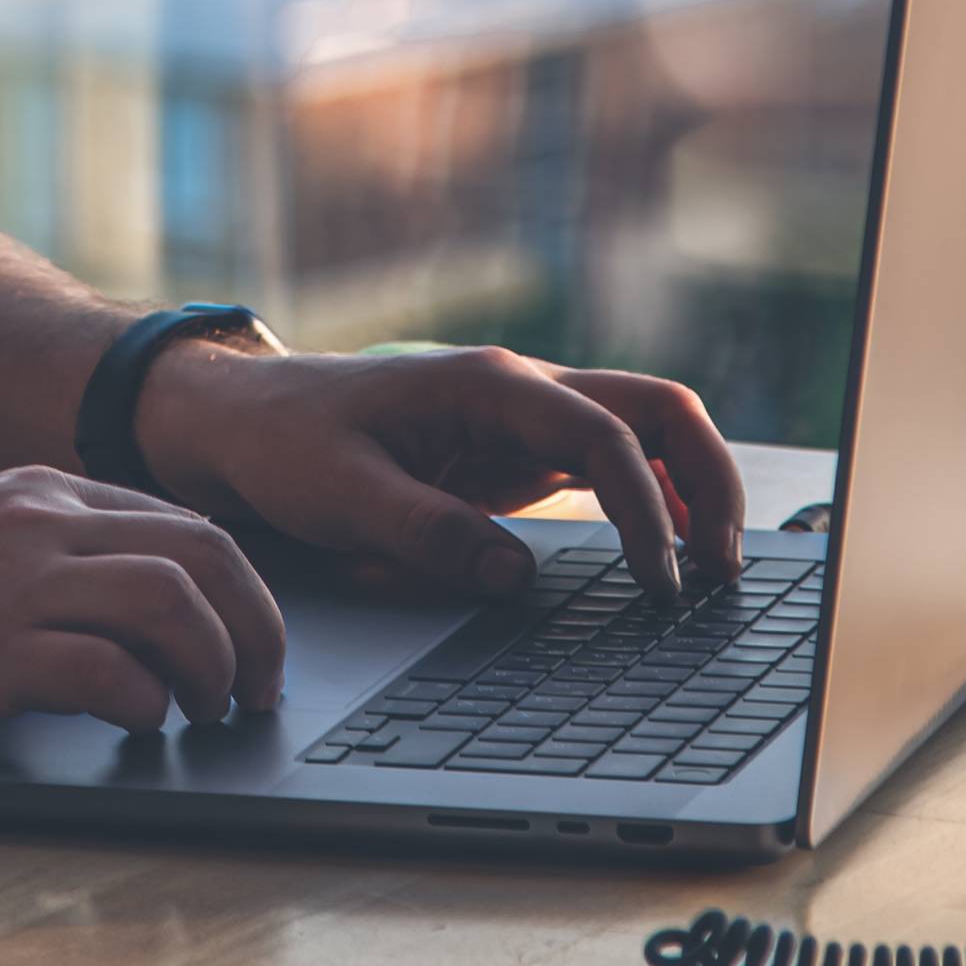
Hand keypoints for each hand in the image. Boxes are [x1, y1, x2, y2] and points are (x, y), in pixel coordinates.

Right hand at [0, 467, 284, 755]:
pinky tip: (139, 725)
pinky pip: (107, 669)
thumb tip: (128, 598)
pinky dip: (144, 703)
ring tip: (210, 711)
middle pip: (199, 551)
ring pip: (170, 600)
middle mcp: (34, 522)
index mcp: (34, 492)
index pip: (178, 520)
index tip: (252, 637)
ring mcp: (11, 582)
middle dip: (255, 622)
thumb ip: (38, 547)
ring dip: (213, 663)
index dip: (238, 585)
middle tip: (260, 683)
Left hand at [132, 342, 745, 602]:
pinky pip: (607, 464)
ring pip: (642, 432)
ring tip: (711, 566)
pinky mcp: (515, 453)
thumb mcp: (341, 496)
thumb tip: (512, 575)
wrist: (241, 422)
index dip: (646, 510)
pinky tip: (664, 548)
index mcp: (488, 386)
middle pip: (654, 410)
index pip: (603, 436)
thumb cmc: (285, 445)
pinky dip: (650, 498)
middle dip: (706, 479)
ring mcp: (524, 419)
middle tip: (724, 566)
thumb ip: (426, 533)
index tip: (658, 580)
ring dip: (688, 486)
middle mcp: (521, 390)